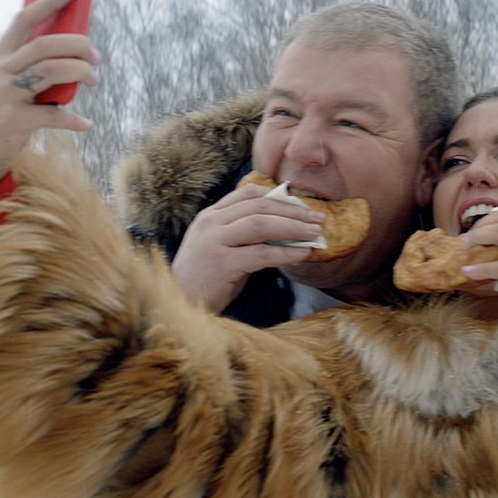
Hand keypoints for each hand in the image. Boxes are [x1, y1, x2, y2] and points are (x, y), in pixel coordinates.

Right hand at [0, 0, 99, 196]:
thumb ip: (31, 68)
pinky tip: (85, 124)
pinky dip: (74, 119)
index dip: (49, 0)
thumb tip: (74, 53)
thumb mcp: (8, 87)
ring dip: (81, 72)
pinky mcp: (13, 120)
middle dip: (78, 45)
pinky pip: (54, 114)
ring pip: (53, 70)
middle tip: (96, 56)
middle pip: (46, 44)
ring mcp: (4, 95)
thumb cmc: (1, 118)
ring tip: (94, 80)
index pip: (24, 19)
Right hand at [170, 183, 326, 311]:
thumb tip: (284, 228)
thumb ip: (242, 234)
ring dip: (293, 227)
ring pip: (261, 224)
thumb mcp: (220, 247)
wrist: (179, 304)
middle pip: (259, 206)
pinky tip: (302, 253)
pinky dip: (286, 252)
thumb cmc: (205, 279)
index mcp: (209, 216)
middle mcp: (210, 224)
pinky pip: (261, 253)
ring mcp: (214, 242)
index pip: (247, 193)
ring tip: (315, 233)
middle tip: (318, 218)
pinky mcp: (221, 264)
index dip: (278, 196)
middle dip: (293, 210)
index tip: (301, 203)